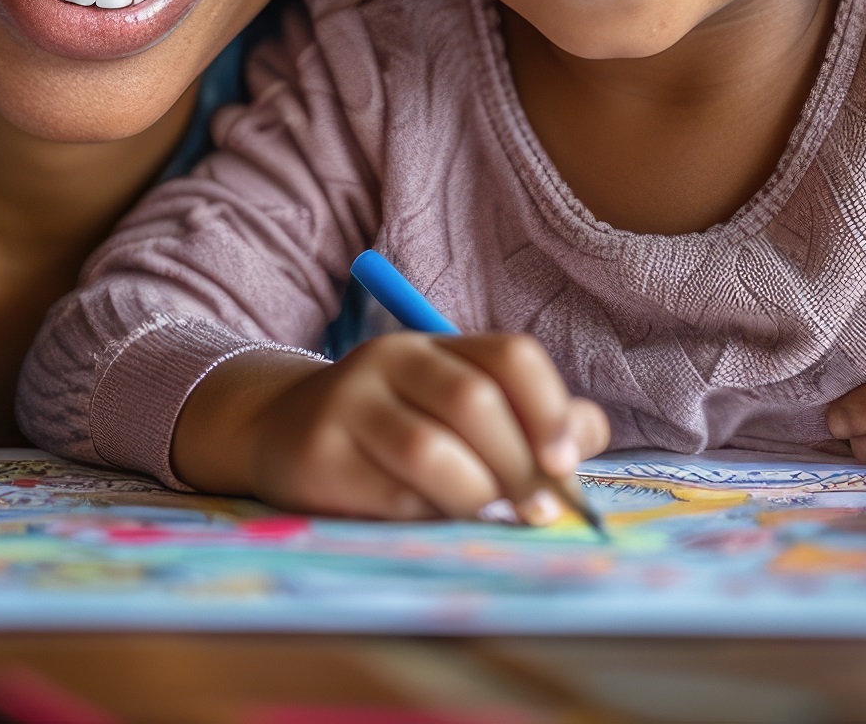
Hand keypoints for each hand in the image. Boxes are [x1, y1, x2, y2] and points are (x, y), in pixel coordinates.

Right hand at [173, 336, 610, 522]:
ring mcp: (350, 404)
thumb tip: (587, 438)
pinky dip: (423, 515)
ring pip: (429, 450)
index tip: (566, 463)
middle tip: (541, 512)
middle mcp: (391, 361)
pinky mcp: (319, 455)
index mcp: (438, 346)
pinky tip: (427, 518)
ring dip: (475, 495)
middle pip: (473, 402)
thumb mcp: (456, 409)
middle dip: (518, 465)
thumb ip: (529, 420)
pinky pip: (387, 494)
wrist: (279, 429)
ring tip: (488, 517)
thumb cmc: (392, 426)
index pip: (511, 357)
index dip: (548, 409)